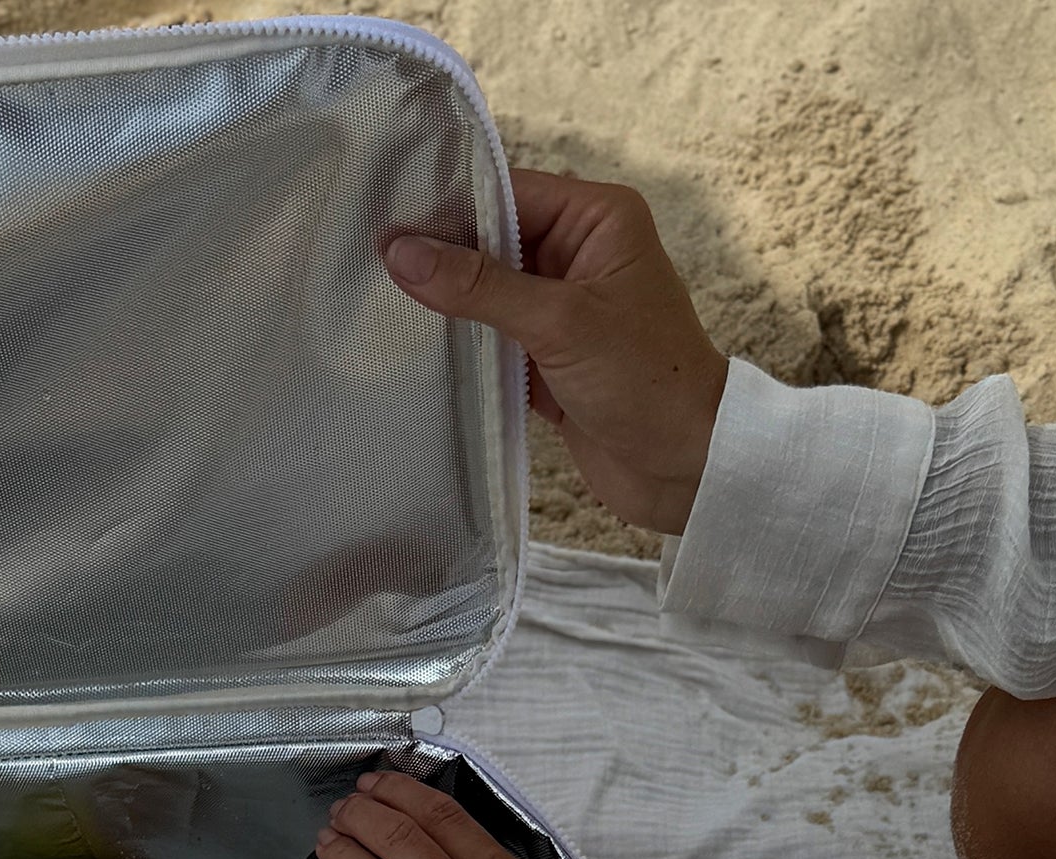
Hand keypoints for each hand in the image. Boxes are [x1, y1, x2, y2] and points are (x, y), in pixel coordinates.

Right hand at [384, 172, 726, 533]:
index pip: (507, 193)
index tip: (385, 222)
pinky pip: (491, 338)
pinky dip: (460, 345)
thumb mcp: (560, 324)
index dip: (448, 207)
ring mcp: (561, 308)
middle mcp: (578, 254)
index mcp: (597, 220)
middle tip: (368, 263)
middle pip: (490, 240)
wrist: (686, 467)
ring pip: (486, 292)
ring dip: (445, 304)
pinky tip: (414, 347)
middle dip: (439, 256)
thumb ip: (479, 287)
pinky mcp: (546, 357)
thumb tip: (401, 252)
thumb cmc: (646, 381)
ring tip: (378, 303)